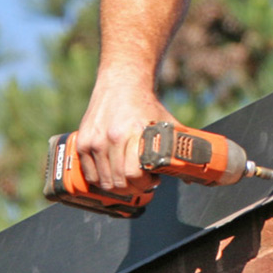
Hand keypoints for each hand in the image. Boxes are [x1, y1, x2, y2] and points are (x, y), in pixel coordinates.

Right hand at [76, 77, 169, 192]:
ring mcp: (95, 140)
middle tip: (141, 184)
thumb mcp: (166, 122)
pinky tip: (112, 174)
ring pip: (103, 181)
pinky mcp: (82, 142)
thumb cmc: (146, 105)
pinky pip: (89, 174)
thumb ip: (178, 146)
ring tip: (128, 180)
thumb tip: (190, 174)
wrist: (122, 83)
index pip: (133, 173)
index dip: (144, 184)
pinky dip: (100, 180)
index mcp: (135, 132)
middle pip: (118, 180)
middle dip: (133, 188)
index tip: (152, 181)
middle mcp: (112, 138)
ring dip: (116, 186)